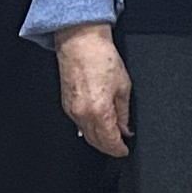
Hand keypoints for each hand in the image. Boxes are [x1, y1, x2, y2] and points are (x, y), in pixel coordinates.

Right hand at [53, 21, 131, 157]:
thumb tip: (125, 128)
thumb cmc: (101, 58)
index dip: (118, 149)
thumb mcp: (123, 86)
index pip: (109, 140)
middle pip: (95, 142)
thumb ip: (124, 112)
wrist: (80, 42)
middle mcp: (82, 114)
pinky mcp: (66, 104)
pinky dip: (89, 129)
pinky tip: (97, 127)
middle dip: (108, 147)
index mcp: (99, 110)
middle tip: (119, 147)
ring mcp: (71, 110)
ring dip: (98, 140)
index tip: (125, 150)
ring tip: (111, 138)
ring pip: (85, 134)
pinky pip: (78, 124)